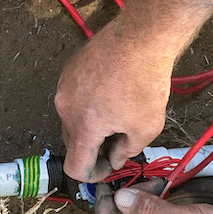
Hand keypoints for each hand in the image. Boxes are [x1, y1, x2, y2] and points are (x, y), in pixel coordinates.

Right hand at [54, 21, 173, 181]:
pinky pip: (74, 96)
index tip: (106, 166)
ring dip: (91, 123)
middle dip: (94, 148)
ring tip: (117, 112)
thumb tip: (114, 158)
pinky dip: (88, 103)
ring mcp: (65, 85)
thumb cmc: (146, 82)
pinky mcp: (69, 70)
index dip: (92, 175)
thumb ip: (126, 151)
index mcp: (83, 126)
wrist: (141, 38)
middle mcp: (66, 107)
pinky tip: (110, 93)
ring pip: (73, 118)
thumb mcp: (147, 127)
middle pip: (73, 142)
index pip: (75, 167)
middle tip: (117, 140)